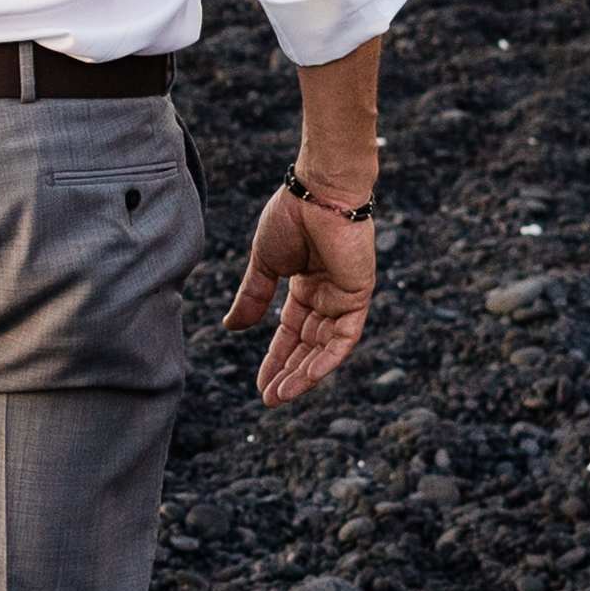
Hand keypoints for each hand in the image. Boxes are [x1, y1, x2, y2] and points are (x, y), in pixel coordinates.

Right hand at [224, 184, 373, 408]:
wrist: (317, 192)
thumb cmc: (291, 216)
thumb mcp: (265, 264)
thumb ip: (252, 297)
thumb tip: (231, 328)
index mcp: (307, 286)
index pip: (291, 332)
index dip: (275, 358)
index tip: (260, 385)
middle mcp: (327, 296)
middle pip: (308, 345)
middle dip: (288, 372)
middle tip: (270, 399)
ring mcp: (344, 297)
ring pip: (325, 347)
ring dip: (305, 372)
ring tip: (282, 395)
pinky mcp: (359, 295)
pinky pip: (345, 337)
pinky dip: (328, 358)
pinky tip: (308, 376)